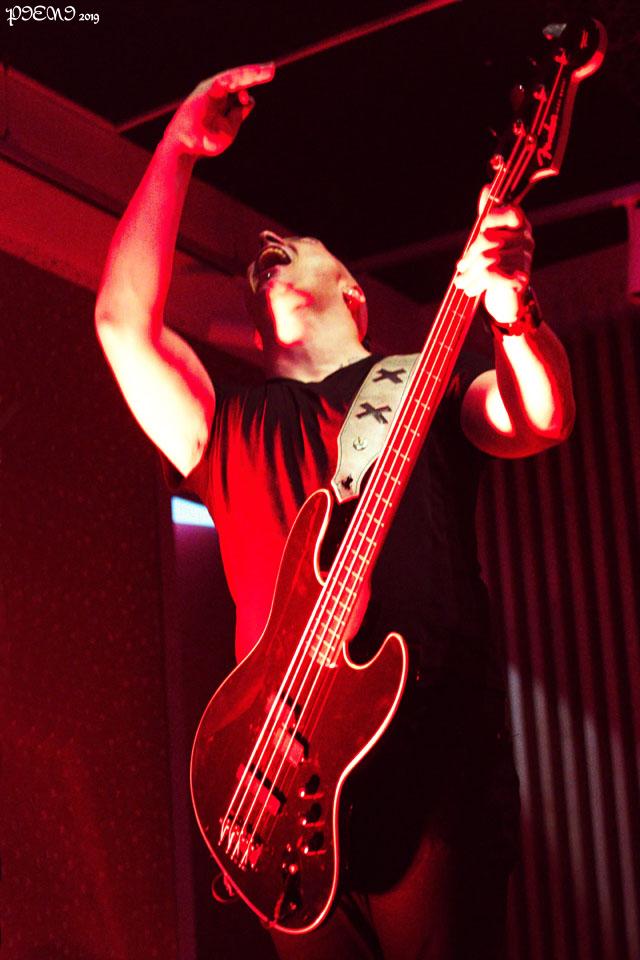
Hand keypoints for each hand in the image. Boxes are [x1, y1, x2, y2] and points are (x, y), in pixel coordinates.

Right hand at [164, 62, 274, 156]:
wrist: (187, 146)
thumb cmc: (207, 141)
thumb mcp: (230, 129)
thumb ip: (239, 114)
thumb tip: (249, 100)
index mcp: (223, 101)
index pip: (242, 90)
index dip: (256, 82)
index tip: (270, 74)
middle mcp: (217, 92)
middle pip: (240, 80)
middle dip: (257, 74)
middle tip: (273, 69)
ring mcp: (211, 89)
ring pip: (234, 78)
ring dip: (251, 74)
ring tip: (267, 72)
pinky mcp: (207, 89)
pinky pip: (226, 80)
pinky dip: (240, 77)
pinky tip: (254, 74)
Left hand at [454, 186, 533, 325]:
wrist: (507, 302)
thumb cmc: (496, 268)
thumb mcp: (489, 241)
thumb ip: (488, 217)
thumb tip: (487, 188)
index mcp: (520, 226)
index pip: (508, 212)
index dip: (491, 219)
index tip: (480, 232)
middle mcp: (527, 240)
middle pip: (488, 239)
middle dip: (470, 257)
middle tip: (460, 269)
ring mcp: (526, 259)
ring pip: (486, 259)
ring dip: (469, 274)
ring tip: (462, 283)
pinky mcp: (520, 278)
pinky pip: (490, 275)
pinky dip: (476, 283)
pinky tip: (471, 290)